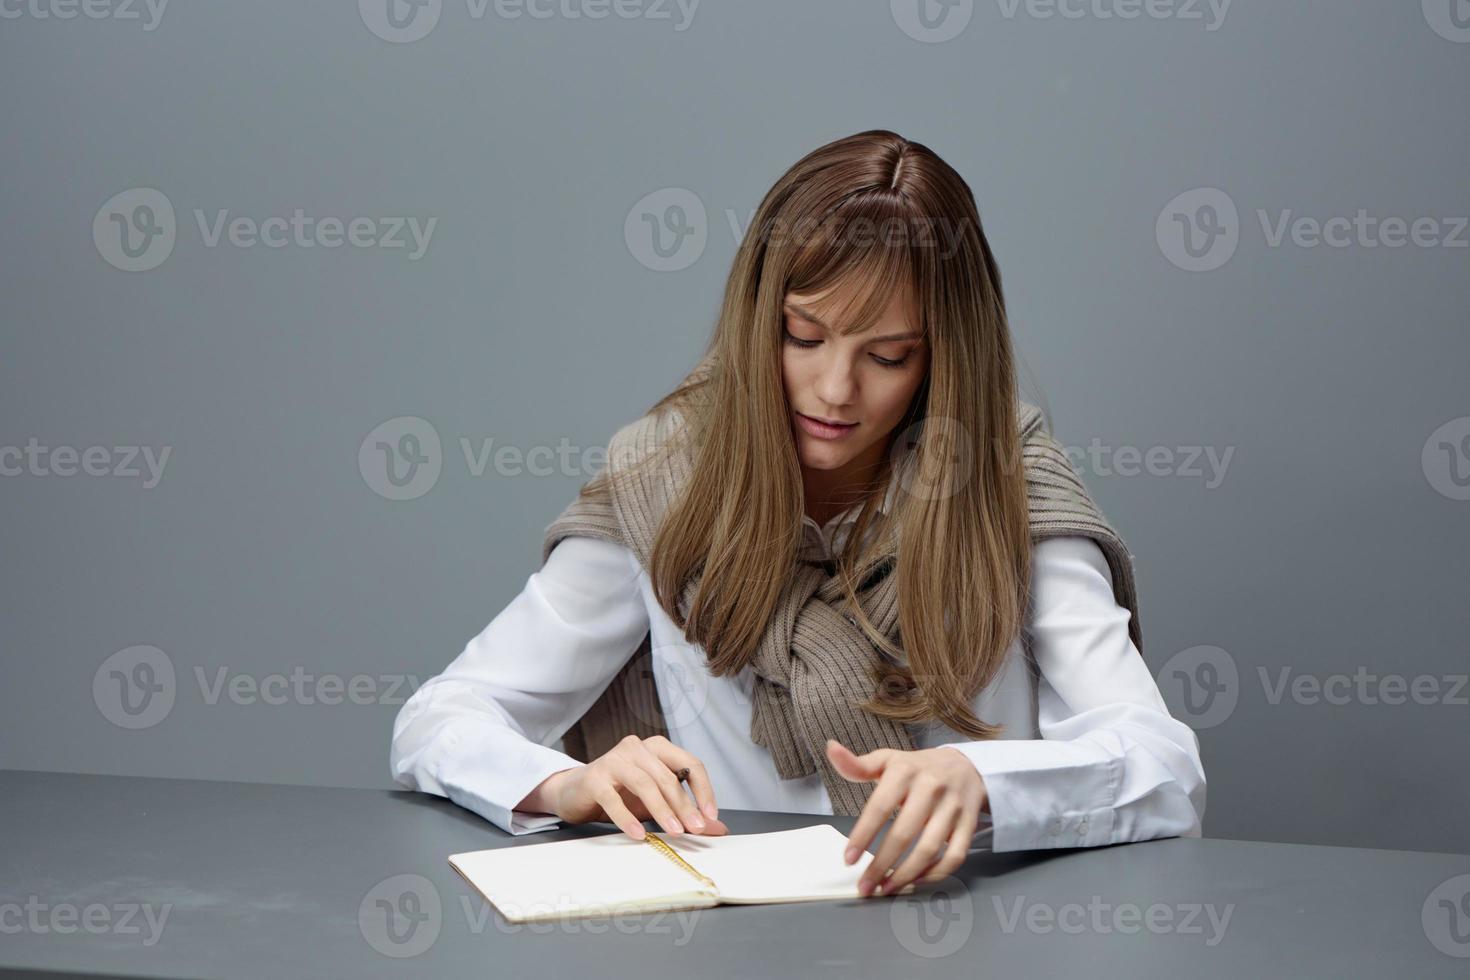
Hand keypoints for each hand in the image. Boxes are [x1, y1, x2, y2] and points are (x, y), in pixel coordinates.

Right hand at [532, 735, 728, 840]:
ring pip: (645, 784)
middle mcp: (637, 748)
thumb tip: (717, 828)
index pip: (690, 764)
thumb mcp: (656, 803)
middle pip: (668, 777)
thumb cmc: (620, 793)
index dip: (703, 790)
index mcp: (657, 748)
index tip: (710, 816)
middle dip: (684, 805)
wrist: (575, 792)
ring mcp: (614, 760)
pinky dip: (627, 818)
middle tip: (695, 829)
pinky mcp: (594, 777)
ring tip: (673, 832)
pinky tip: (638, 834)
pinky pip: (614, 798)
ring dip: (662, 810)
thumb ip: (685, 812)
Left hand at [827, 739, 985, 896]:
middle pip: (904, 833)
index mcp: (906, 771)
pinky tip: (916, 880)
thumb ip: (858, 764)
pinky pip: (954, 855)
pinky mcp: (969, 824)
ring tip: (886, 888)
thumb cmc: (918, 768)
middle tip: (865, 886)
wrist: (966, 765)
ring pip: (929, 849)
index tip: (848, 858)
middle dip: (881, 865)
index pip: (880, 807)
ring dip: (906, 875)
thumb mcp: (888, 760)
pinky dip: (935, 874)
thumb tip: (831, 749)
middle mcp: (931, 788)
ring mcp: (953, 807)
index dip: (863, 835)